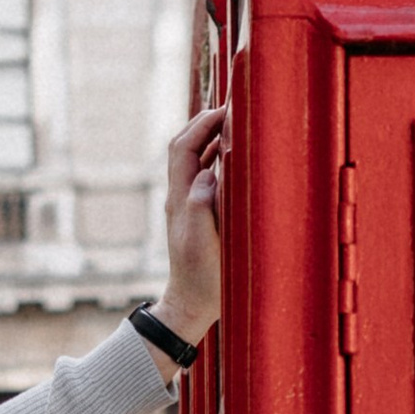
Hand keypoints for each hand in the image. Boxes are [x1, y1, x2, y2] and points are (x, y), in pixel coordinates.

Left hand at [152, 101, 225, 350]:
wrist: (191, 304)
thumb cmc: (200, 277)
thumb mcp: (202, 243)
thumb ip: (200, 206)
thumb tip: (207, 172)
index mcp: (179, 199)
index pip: (183, 148)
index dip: (201, 124)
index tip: (224, 109)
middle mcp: (180, 197)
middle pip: (185, 147)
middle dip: (205, 124)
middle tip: (231, 110)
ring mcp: (188, 205)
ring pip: (194, 160)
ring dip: (211, 139)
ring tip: (235, 126)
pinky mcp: (198, 214)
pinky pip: (203, 176)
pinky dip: (216, 159)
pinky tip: (233, 158)